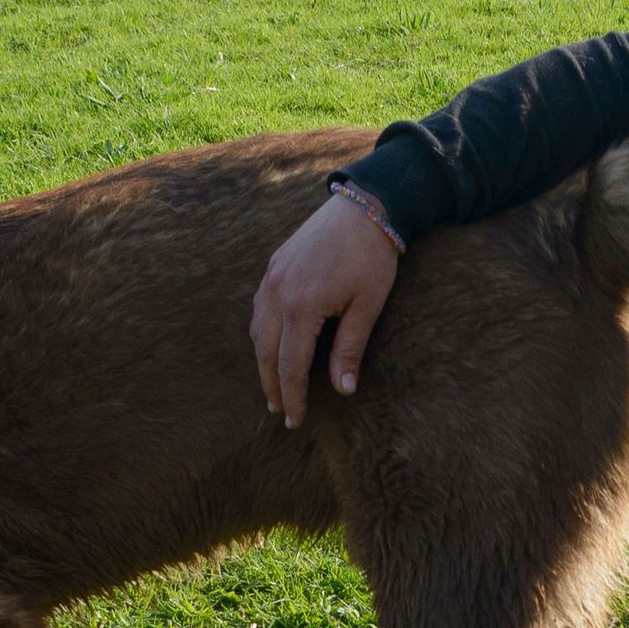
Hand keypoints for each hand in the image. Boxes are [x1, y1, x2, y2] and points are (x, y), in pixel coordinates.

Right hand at [249, 191, 401, 427]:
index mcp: (301, 305)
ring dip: (263, 360)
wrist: (364, 207)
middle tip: (280, 411)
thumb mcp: (367, 306)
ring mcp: (271, 277)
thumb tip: (344, 390)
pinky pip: (259, 308)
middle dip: (272, 385)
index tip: (296, 420)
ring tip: (273, 385)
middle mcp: (278, 292)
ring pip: (257, 330)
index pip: (291, 365)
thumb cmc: (371, 257)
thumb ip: (350, 349)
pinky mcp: (273, 265)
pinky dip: (262, 333)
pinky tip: (272, 345)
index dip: (293, 396)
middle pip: (266, 352)